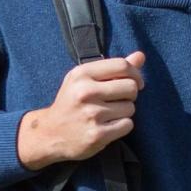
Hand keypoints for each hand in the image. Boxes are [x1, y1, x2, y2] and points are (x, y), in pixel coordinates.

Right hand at [16, 51, 146, 169]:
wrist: (50, 133)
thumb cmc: (72, 102)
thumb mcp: (85, 80)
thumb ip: (114, 68)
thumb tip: (141, 56)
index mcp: (81, 74)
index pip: (122, 65)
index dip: (136, 74)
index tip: (135, 82)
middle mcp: (85, 92)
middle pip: (131, 87)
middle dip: (130, 94)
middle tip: (118, 100)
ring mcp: (91, 114)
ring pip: (130, 108)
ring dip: (124, 112)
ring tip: (107, 114)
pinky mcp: (97, 134)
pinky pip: (128, 125)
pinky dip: (122, 126)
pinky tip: (107, 126)